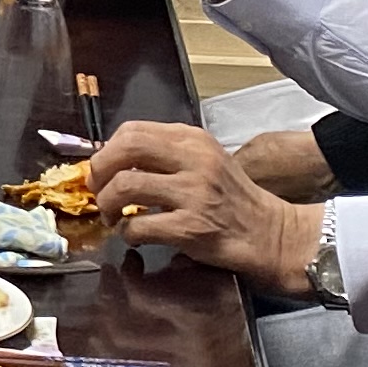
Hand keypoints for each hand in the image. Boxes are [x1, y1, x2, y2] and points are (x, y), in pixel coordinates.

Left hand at [86, 120, 318, 295]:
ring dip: (108, 204)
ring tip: (112, 216)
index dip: (108, 150)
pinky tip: (133, 236)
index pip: (133, 130)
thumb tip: (116, 159)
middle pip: (125, 149)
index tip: (103, 168)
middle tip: (98, 189)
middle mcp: (194, 160)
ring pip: (126, 187)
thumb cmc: (233, 198)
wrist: (270, 233)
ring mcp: (193, 194)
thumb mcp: (205, 161)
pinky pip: (139, 226)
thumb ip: (168, 154)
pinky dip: (126, 233)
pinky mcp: (192, 228)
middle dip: (100, 170)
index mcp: (193, 140)